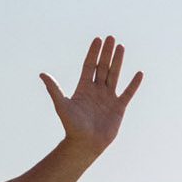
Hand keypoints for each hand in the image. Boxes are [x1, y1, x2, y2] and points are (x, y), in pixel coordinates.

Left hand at [39, 36, 144, 155]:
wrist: (85, 144)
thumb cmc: (72, 126)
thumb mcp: (62, 105)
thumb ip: (54, 89)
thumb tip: (42, 74)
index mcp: (83, 88)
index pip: (89, 65)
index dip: (93, 53)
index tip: (97, 39)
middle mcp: (96, 90)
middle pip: (103, 67)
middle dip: (107, 52)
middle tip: (111, 37)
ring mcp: (108, 98)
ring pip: (114, 75)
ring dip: (118, 61)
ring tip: (121, 47)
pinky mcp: (118, 108)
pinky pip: (128, 93)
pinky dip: (133, 84)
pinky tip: (139, 73)